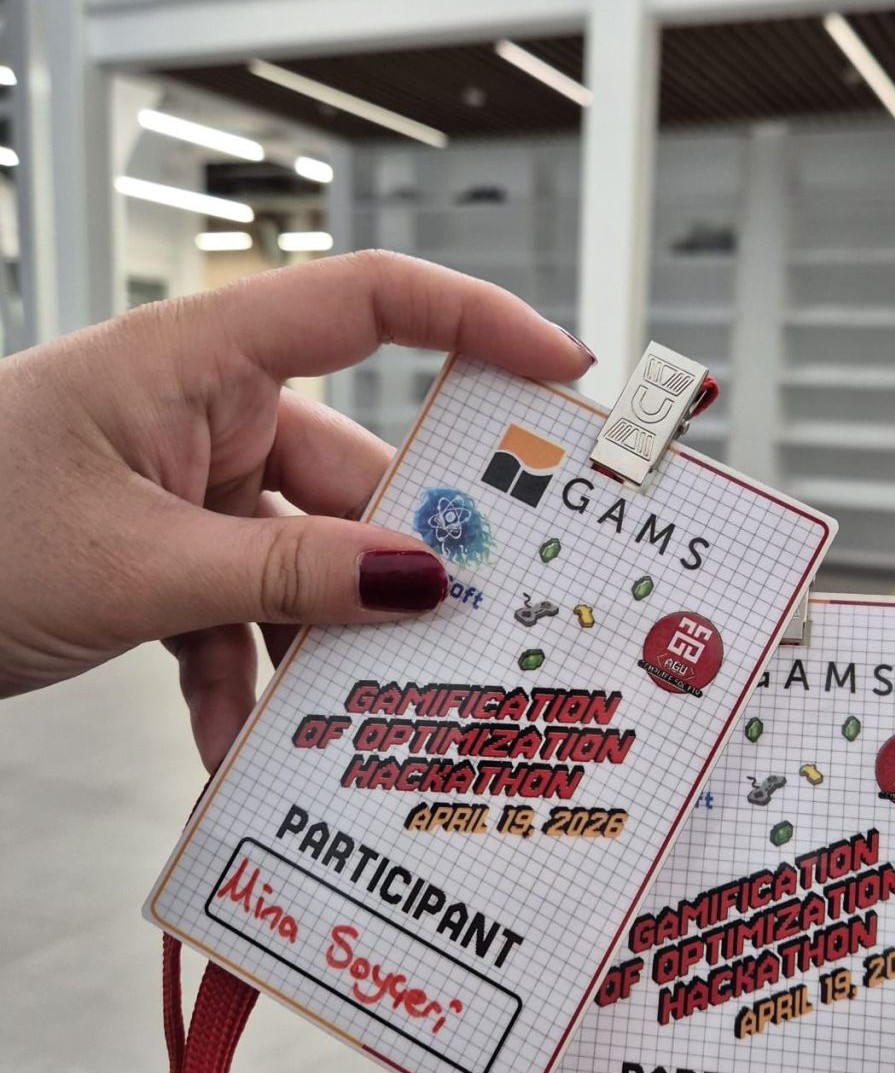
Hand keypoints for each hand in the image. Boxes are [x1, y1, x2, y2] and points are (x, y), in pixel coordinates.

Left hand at [0, 251, 592, 767]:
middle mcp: (205, 417)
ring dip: (310, 653)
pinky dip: (240, 684)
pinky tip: (234, 749)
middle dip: (394, 568)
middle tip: (463, 634)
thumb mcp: (137, 564)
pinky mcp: (163, 560)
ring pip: (301, 568)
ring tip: (332, 726)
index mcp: (198, 363)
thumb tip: (423, 579)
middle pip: (350, 480)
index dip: (477, 325)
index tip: (562, 381)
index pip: (365, 306)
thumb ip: (290, 576)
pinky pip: (238, 620)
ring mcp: (186, 492)